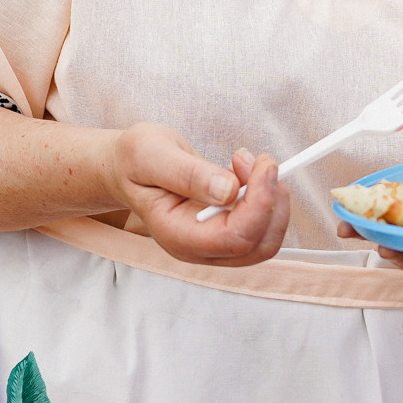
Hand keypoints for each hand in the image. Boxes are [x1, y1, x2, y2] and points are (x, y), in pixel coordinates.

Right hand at [113, 123, 284, 265]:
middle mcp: (198, 248)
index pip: (234, 238)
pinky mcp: (226, 230)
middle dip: (272, 203)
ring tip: (248, 162)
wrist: (129, 167)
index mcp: (176, 235)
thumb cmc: (135, 161)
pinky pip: (262, 225)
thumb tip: (228, 190)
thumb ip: (187, 174)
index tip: (264, 164)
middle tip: (261, 161)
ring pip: (266, 239)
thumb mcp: (151, 155)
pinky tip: (246, 171)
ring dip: (272, 198)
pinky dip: (266, 197)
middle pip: (258, 246)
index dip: (259, 204)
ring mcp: (214, 243)